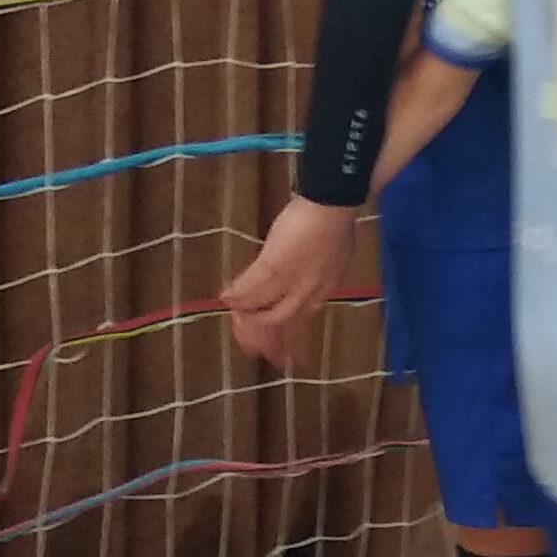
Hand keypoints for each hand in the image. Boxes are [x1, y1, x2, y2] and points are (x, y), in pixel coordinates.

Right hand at [221, 195, 361, 369]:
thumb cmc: (331, 217)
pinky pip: (250, 289)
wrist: (332, 200)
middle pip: (281, 321)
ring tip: (232, 314)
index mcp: (325, 286)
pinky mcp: (274, 266)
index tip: (278, 356)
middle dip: (262, 336)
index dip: (287, 338)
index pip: (302, 319)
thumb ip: (314, 268)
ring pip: (263, 309)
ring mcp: (292, 280)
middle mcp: (310, 290)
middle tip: (248, 348)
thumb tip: (297, 271)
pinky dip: (237, 295)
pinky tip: (224, 297)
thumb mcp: (329, 252)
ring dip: (245, 314)